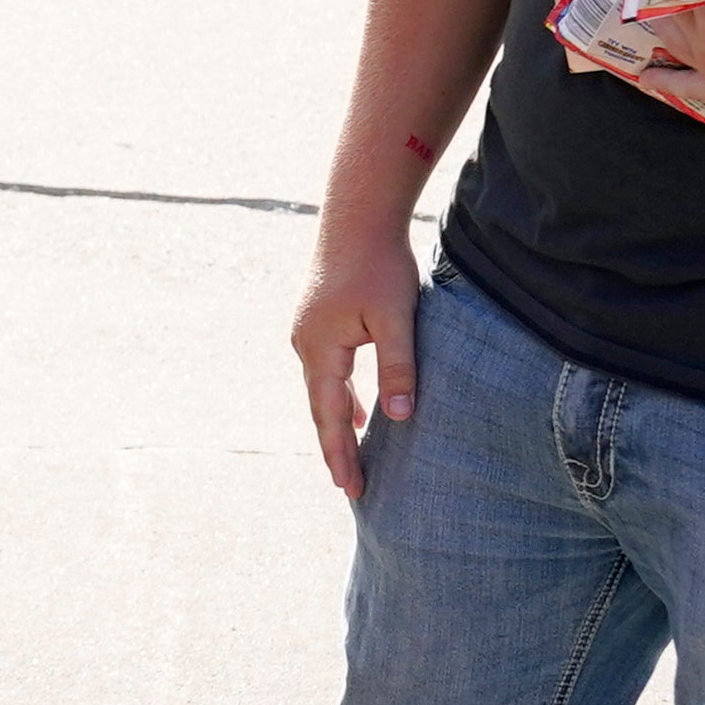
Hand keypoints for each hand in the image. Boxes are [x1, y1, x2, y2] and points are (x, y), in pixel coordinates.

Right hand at [291, 218, 424, 496]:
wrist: (358, 215)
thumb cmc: (379, 264)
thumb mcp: (396, 318)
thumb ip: (397, 367)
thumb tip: (398, 417)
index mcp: (320, 350)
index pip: (329, 417)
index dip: (340, 455)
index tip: (350, 489)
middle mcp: (306, 345)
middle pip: (321, 409)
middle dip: (336, 448)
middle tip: (351, 486)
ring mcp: (308, 332)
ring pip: (324, 390)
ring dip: (338, 422)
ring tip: (352, 456)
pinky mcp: (319, 320)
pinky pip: (328, 371)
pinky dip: (342, 396)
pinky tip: (358, 407)